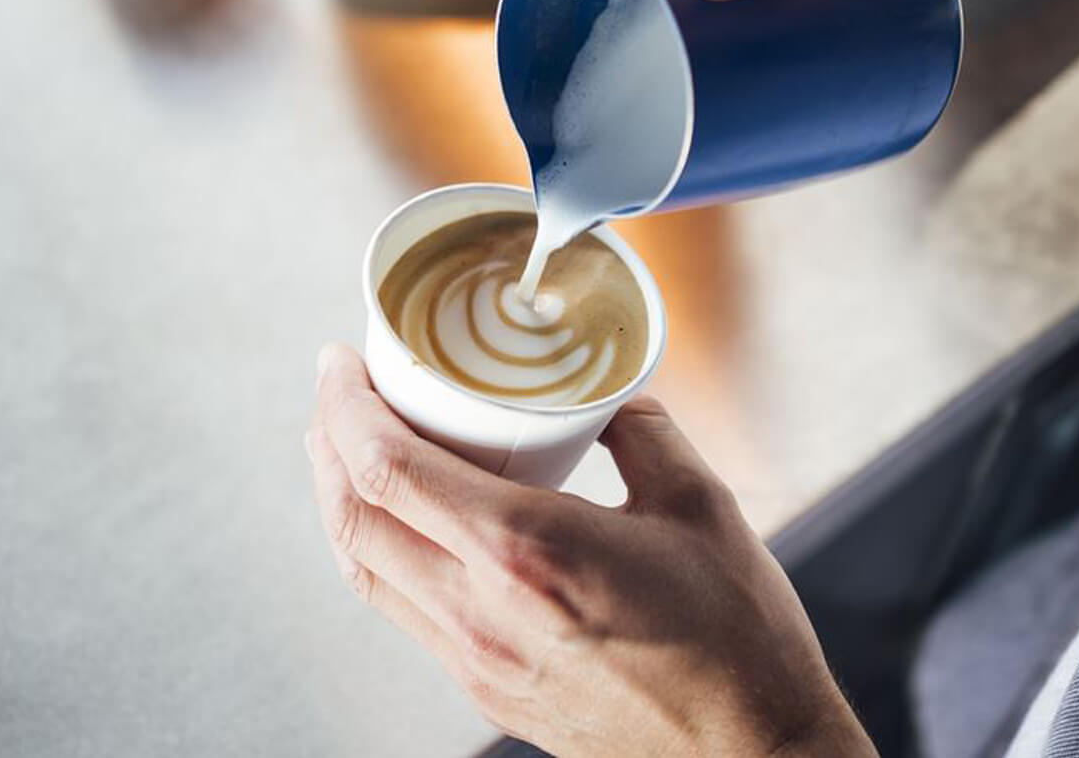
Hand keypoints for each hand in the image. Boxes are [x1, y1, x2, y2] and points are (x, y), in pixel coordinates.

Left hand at [306, 343, 875, 756]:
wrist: (751, 753)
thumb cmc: (737, 637)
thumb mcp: (699, 504)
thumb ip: (643, 433)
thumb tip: (608, 397)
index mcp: (526, 551)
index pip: (387, 469)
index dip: (344, 406)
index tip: (340, 360)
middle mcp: (481, 612)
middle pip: (352, 521)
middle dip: (327, 446)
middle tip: (339, 393)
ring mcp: (477, 662)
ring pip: (368, 573)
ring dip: (345, 503)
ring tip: (356, 451)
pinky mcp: (489, 692)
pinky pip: (407, 612)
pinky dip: (388, 553)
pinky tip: (416, 527)